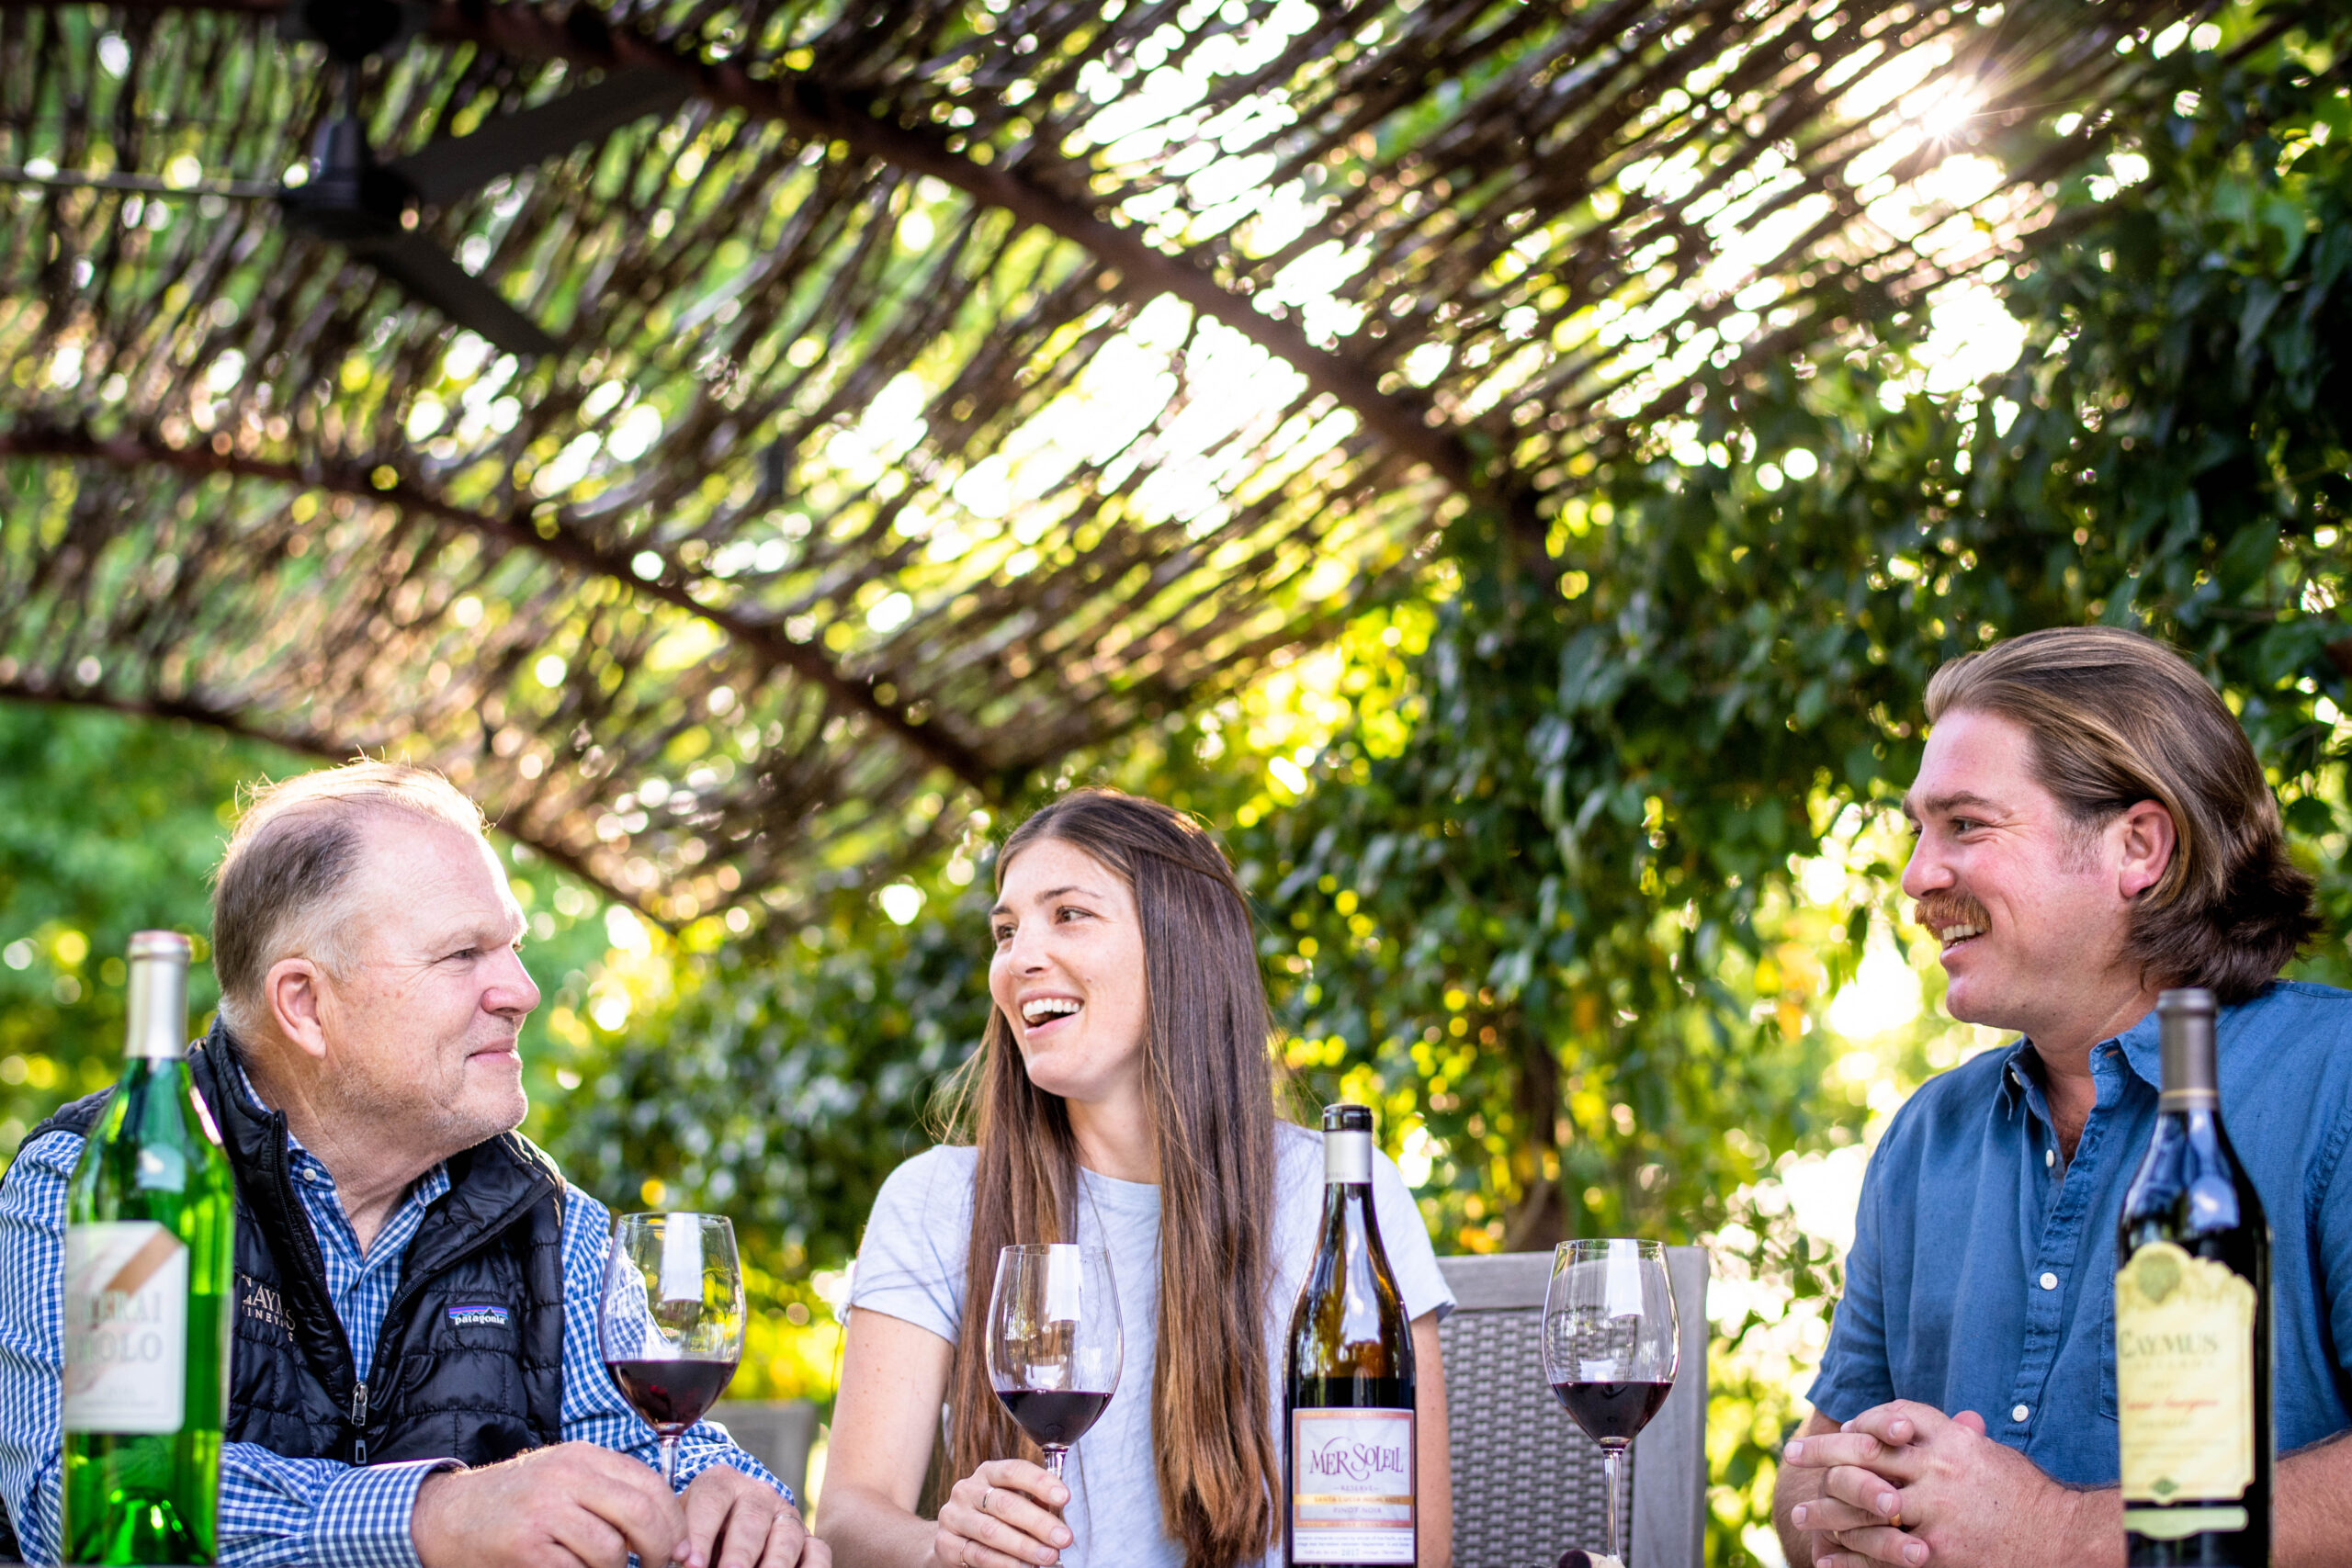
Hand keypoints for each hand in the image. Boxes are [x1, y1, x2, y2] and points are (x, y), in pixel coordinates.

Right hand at [412, 1441, 687, 1567]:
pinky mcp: (526, 1546)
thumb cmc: (516, 1504)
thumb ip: (609, 1492)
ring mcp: (545, 1510)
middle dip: (662, 1549)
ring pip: (612, 1549)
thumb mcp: (564, 1480)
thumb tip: (669, 1530)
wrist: (446, 1517)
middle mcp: (567, 1477)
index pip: (651, 1484)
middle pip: (641, 1513)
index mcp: (584, 1458)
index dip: (675, 1522)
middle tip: (663, 1567)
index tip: (681, 1549)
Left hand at [681, 1463, 829, 1567]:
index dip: (700, 1532)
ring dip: (774, 1565)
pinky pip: (817, 1552)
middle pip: (751, 1519)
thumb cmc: (698, 1539)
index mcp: (721, 1484)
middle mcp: (758, 1494)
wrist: (726, 1533)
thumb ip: (684, 1548)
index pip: (712, 1499)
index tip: (690, 1564)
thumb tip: (683, 1563)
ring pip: (787, 1536)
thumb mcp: (685, 1534)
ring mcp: (786, 1515)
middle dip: (739, 1553)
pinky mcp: (808, 1538)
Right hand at [932, 1459, 1071, 1567]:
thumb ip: (1033, 1503)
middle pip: (1005, 1504)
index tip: (1064, 1497)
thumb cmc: (991, 1518)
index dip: (1040, 1482)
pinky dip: (1004, 1563)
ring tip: (1047, 1556)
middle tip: (1063, 1538)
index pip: (1014, 1471)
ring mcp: (953, 1517)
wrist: (951, 1541)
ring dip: (1024, 1546)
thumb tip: (1057, 1510)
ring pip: (991, 1531)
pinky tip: (1024, 1567)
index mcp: (987, 1473)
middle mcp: (967, 1490)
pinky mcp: (945, 1544)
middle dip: (1038, 1522)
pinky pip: (979, 1555)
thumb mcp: (1012, 1503)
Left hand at [1783, 1402, 2117, 1567]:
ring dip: (1828, 1511)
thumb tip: (1903, 1423)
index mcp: (1951, 1440)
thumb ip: (1947, 1436)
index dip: (1856, 1421)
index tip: (1837, 1428)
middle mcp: (1939, 1470)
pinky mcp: (1939, 1554)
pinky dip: (1851, 1556)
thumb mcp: (1988, 1454)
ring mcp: (1937, 1513)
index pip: (1889, 1418)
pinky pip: (1882, 1553)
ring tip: (1803, 1515)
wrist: (2065, 1541)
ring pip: (1865, 1507)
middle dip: (1823, 1455)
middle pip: (1866, 1455)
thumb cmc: (2025, 1496)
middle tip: (1794, 1455)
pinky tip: (1829, 1557)